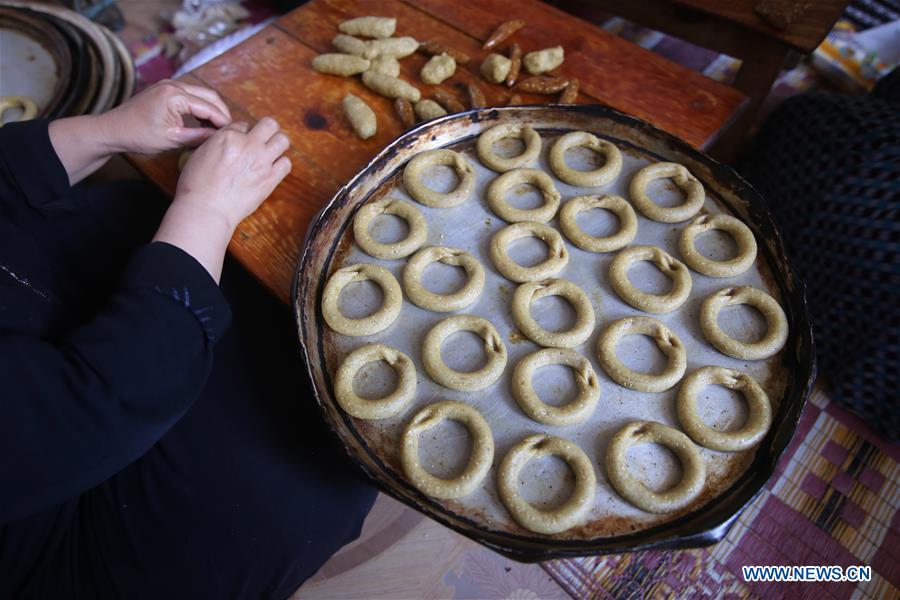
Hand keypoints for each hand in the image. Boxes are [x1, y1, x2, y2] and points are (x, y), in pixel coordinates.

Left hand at [99, 79, 231, 154]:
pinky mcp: (165, 89)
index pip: (209, 107)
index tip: (234, 134)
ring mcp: (168, 85)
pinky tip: (203, 122)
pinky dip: (200, 106)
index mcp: (175, 96)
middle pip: (209, 95)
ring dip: (211, 109)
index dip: (223, 121)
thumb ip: (199, 136)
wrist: (112, 130)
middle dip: (221, 112)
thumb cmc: (137, 136)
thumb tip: (219, 137)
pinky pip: (190, 95)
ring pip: (201, 94)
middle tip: (230, 130)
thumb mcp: (172, 140)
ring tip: (218, 128)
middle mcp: (173, 85)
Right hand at [175, 117, 291, 229]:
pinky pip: (287, 163)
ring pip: (283, 140)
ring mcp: (261, 162)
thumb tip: (230, 140)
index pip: (244, 124)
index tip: (241, 142)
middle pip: (270, 124)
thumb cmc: (197, 184)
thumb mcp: (200, 153)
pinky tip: (272, 169)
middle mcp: (248, 145)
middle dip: (266, 130)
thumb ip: (218, 142)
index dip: (243, 132)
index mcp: (228, 136)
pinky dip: (281, 164)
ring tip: (270, 153)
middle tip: (262, 141)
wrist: (206, 209)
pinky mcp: (270, 179)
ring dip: (277, 145)